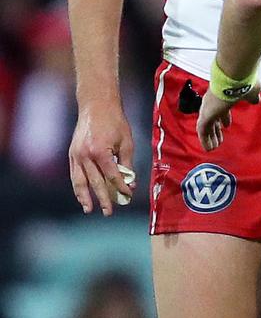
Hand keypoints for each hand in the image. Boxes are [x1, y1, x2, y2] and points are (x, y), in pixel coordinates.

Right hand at [69, 100, 134, 215]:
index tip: (128, 196)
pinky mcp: (72, 153)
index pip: (112, 176)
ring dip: (85, 197)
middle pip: (95, 183)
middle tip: (109, 212)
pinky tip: (82, 195)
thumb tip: (130, 182)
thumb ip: (127, 163)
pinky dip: (77, 186)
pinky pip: (74, 174)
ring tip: (90, 209)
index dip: (121, 188)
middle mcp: (86, 155)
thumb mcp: (126, 141)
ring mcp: (76, 155)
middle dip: (103, 198)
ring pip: (80, 182)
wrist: (96, 105)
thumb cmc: (115, 121)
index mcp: (101, 152)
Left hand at [197, 83, 260, 150]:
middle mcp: (213, 101)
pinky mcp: (205, 116)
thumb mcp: (250, 91)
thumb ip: (252, 97)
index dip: (224, 118)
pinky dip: (206, 140)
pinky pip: (203, 131)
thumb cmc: (242, 81)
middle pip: (213, 118)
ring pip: (207, 125)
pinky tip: (209, 148)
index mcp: (223, 95)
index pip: (221, 108)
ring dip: (211, 136)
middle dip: (216, 128)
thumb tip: (256, 100)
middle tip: (220, 137)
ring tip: (215, 145)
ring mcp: (207, 109)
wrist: (233, 76)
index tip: (226, 125)